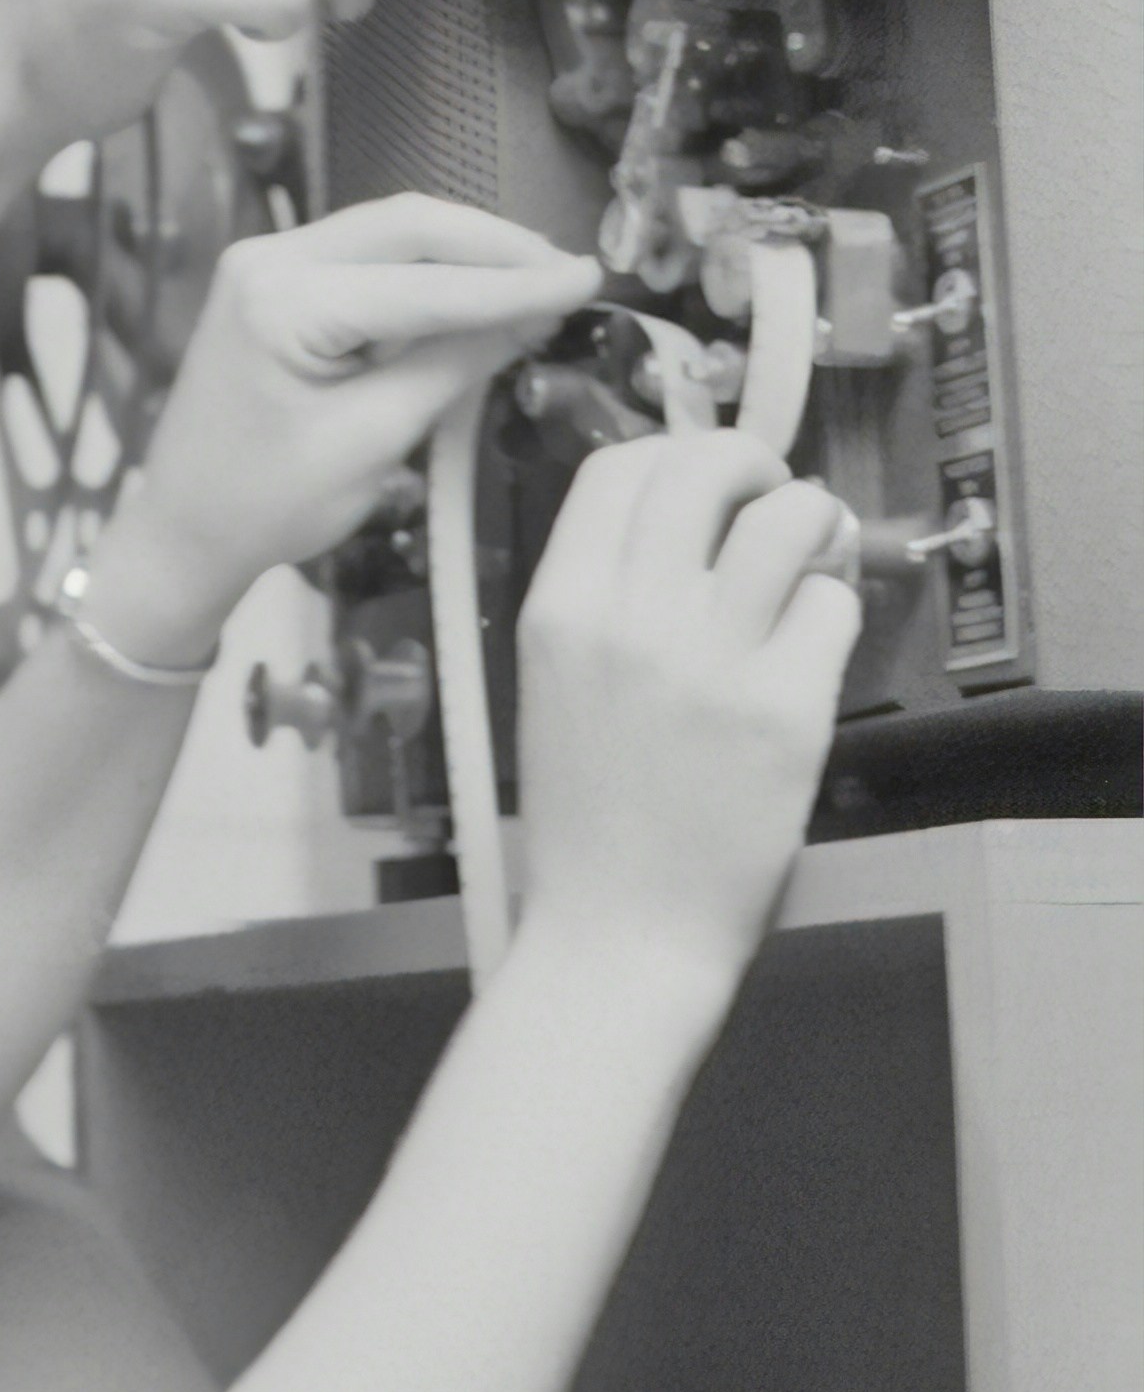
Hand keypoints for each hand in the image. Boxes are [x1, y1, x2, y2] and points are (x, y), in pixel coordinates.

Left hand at [84, 197, 600, 665]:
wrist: (182, 531)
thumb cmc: (269, 505)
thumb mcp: (373, 441)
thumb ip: (453, 367)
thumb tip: (534, 313)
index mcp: (281, 299)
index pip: (421, 282)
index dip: (513, 282)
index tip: (589, 278)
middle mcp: (269, 256)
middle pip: (406, 226)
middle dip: (494, 246)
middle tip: (571, 270)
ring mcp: (268, 260)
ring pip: (390, 234)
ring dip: (466, 252)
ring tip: (542, 275)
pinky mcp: (276, 278)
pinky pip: (367, 256)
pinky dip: (428, 270)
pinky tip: (480, 287)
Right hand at [516, 432, 861, 1001]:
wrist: (618, 939)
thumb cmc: (589, 821)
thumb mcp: (556, 684)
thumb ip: (606, 598)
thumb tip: (686, 521)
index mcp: (558, 610)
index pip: (616, 468)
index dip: (674, 452)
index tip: (708, 480)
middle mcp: (628, 619)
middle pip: (703, 466)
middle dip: (753, 463)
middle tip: (772, 498)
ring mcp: (710, 663)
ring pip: (786, 519)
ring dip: (814, 520)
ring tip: (816, 557)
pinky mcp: (785, 712)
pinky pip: (831, 607)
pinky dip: (835, 610)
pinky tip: (817, 642)